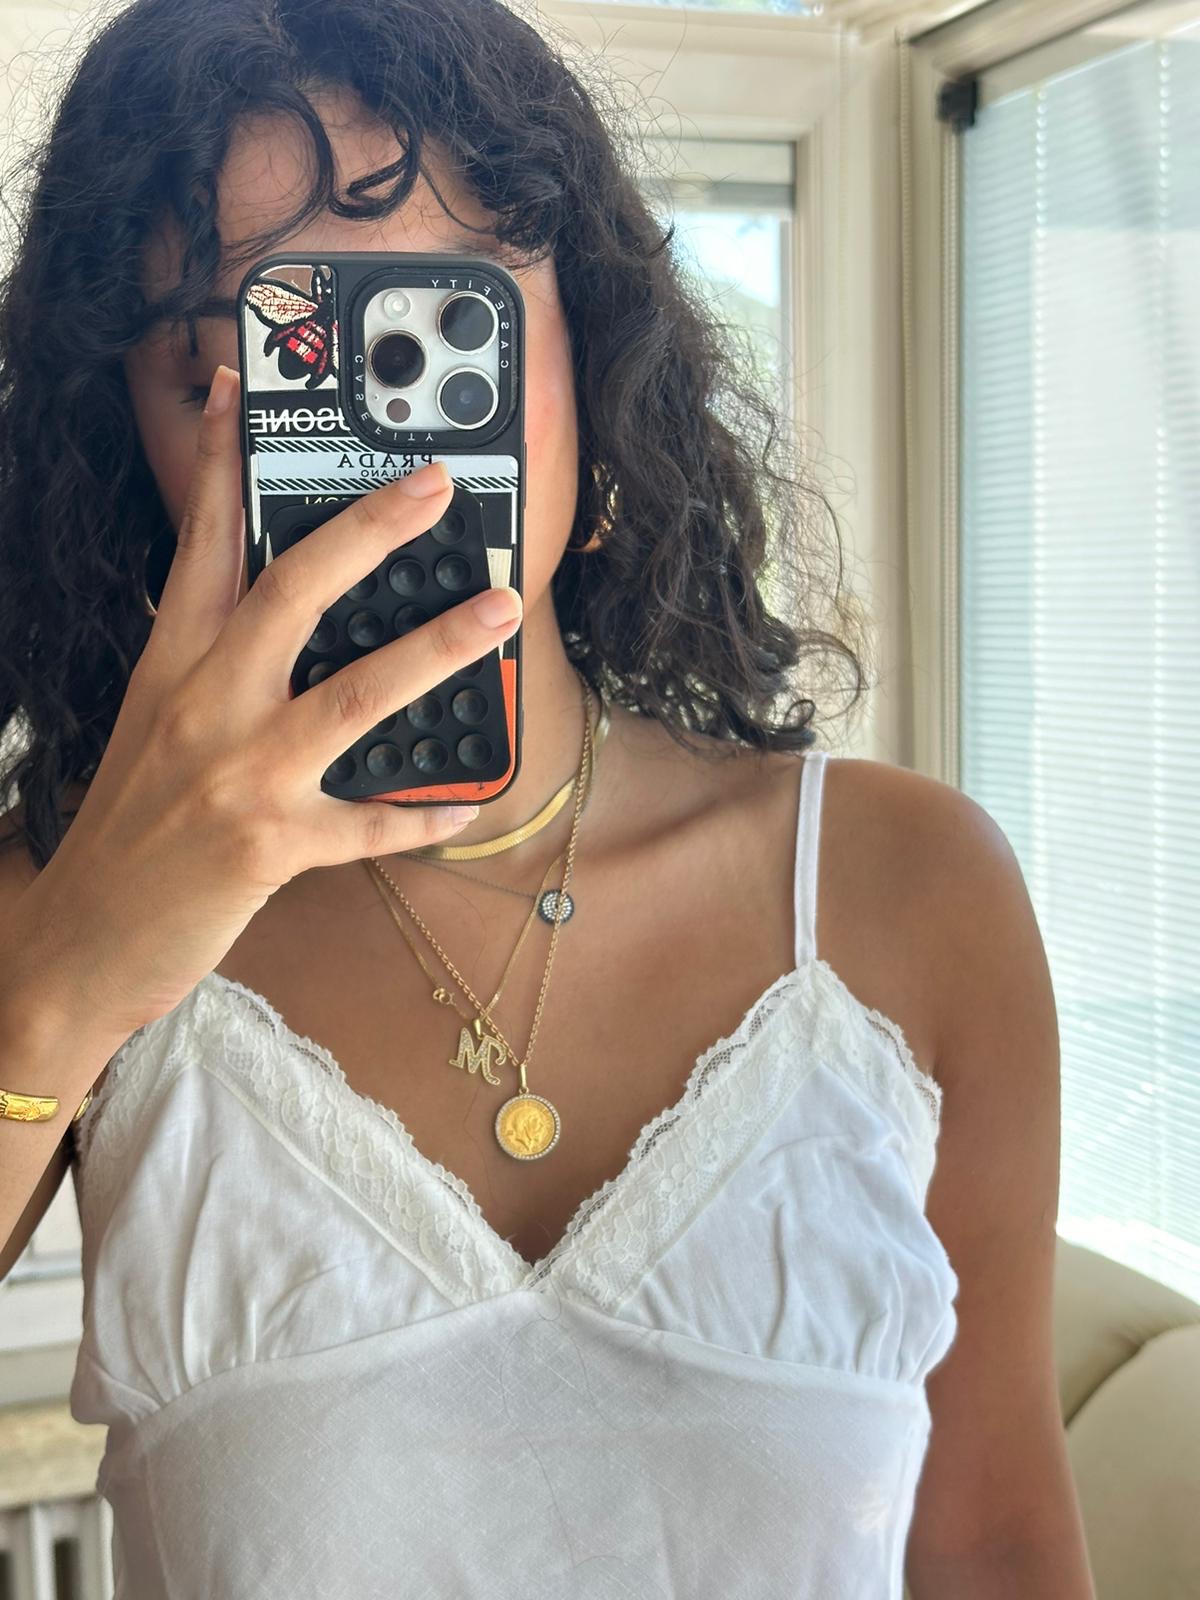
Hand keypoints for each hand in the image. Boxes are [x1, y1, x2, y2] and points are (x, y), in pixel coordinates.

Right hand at [11, 364, 521, 1038]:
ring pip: (351, 693)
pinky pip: (365, 825)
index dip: (222, 462)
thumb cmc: (128, 826)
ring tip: (498, 611)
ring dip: (434, 649)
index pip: (200, 544)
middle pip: (291, 593)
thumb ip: (211, 664)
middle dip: (368, 532)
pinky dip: (419, 813)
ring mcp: (239, 776)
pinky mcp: (269, 848)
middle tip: (434, 488)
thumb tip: (282, 609)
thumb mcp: (154, 723)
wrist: (81, 937)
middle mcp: (204, 707)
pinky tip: (466, 801)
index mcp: (171, 667)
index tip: (244, 392)